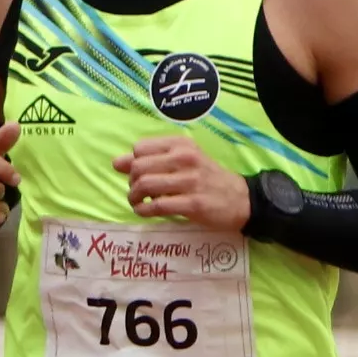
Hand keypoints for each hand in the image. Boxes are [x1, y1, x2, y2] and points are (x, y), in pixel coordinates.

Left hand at [120, 132, 250, 228]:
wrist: (241, 199)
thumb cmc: (208, 178)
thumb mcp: (183, 161)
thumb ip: (151, 159)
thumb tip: (116, 162)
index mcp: (181, 144)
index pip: (140, 148)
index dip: (132, 163)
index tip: (137, 175)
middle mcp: (185, 158)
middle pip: (139, 167)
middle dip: (131, 182)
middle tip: (136, 192)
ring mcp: (190, 181)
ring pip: (145, 185)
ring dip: (134, 197)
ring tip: (138, 202)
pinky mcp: (193, 203)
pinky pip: (157, 206)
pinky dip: (144, 210)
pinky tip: (144, 212)